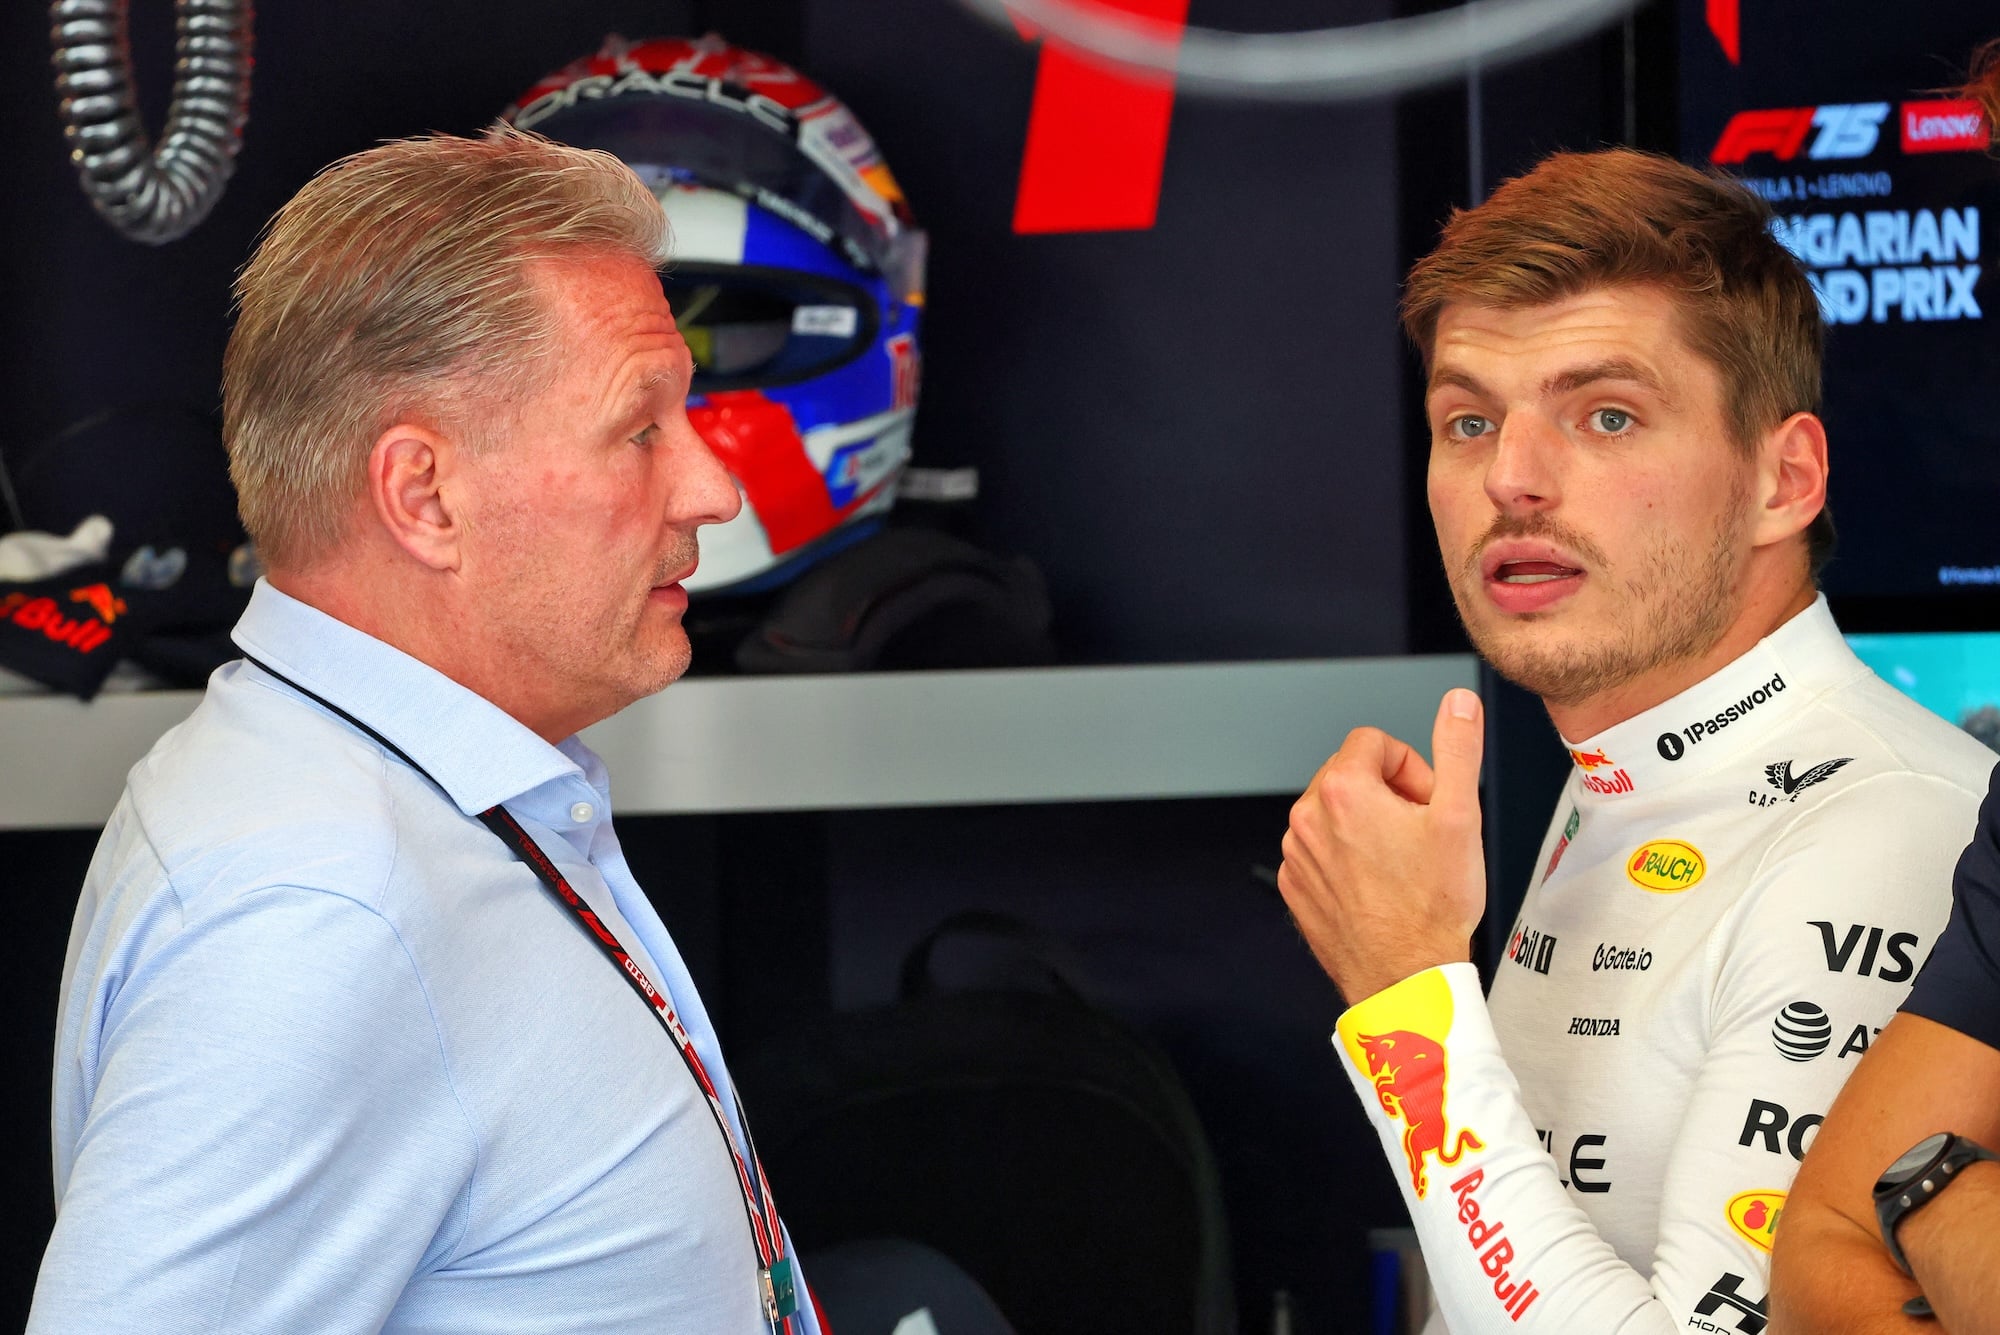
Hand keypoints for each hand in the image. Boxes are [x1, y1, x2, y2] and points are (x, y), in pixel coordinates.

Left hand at [1277, 687, 1487, 1004]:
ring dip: (1367, 825)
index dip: (1410, 767)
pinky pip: (1320, 851)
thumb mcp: (1460, 816)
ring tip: (1401, 863)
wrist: (1405, 977)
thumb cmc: (1432, 906)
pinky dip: (1346, 858)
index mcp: (1343, 790)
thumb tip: (1457, 703)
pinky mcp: (1294, 885)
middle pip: (1352, 774)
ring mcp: (1296, 854)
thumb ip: (1457, 748)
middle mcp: (1307, 818)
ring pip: (1335, 813)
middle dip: (1388, 793)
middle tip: (1419, 833)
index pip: (1374, 741)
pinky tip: (1378, 886)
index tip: (1426, 802)